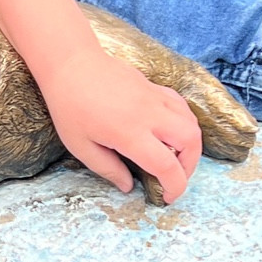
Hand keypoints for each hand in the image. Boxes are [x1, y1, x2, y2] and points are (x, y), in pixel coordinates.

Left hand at [37, 43, 201, 202]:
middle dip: (190, 167)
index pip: (167, 166)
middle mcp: (150, 115)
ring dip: (191, 145)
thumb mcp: (80, 146)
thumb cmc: (70, 106)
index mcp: (130, 133)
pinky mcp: (154, 88)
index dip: (175, 187)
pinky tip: (172, 131)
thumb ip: (108, 169)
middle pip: (190, 142)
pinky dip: (185, 122)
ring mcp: (155, 99)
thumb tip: (128, 186)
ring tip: (176, 157)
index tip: (168, 198)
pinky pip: (182, 106)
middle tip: (175, 178)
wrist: (71, 64)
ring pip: (192, 122)